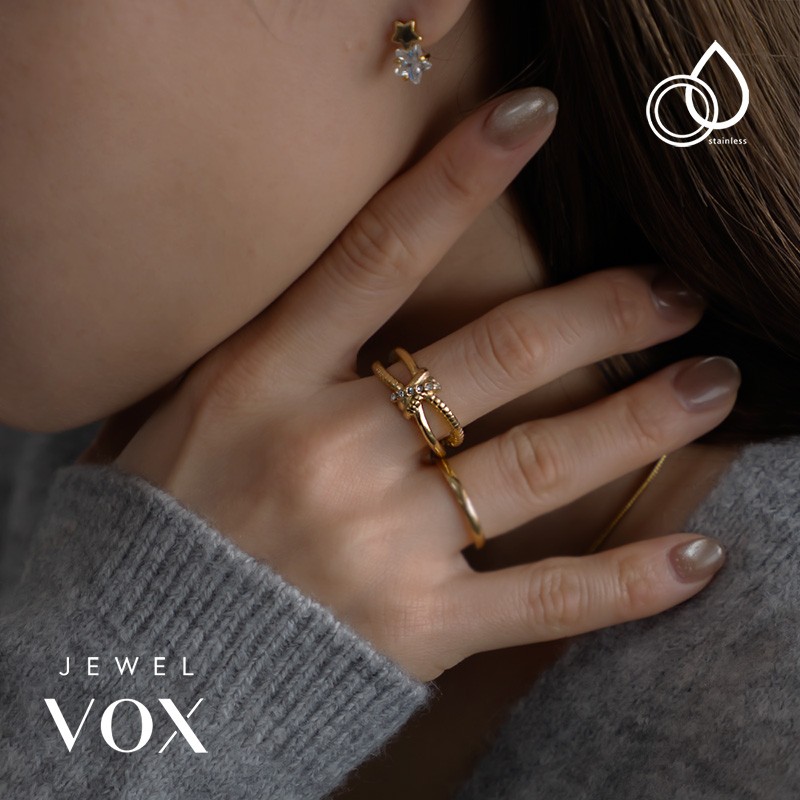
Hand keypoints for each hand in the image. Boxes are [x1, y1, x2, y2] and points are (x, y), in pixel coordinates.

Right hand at [107, 87, 736, 681]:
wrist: (140, 663)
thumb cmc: (157, 527)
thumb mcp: (181, 414)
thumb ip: (260, 357)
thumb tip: (326, 298)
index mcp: (265, 383)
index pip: (378, 255)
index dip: (458, 178)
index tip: (531, 120)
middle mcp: (333, 450)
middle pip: (497, 357)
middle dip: (601, 315)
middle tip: (675, 297)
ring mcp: (382, 541)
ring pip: (539, 466)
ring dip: (638, 421)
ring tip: (709, 389)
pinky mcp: (417, 626)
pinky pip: (543, 601)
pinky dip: (626, 582)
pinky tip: (695, 558)